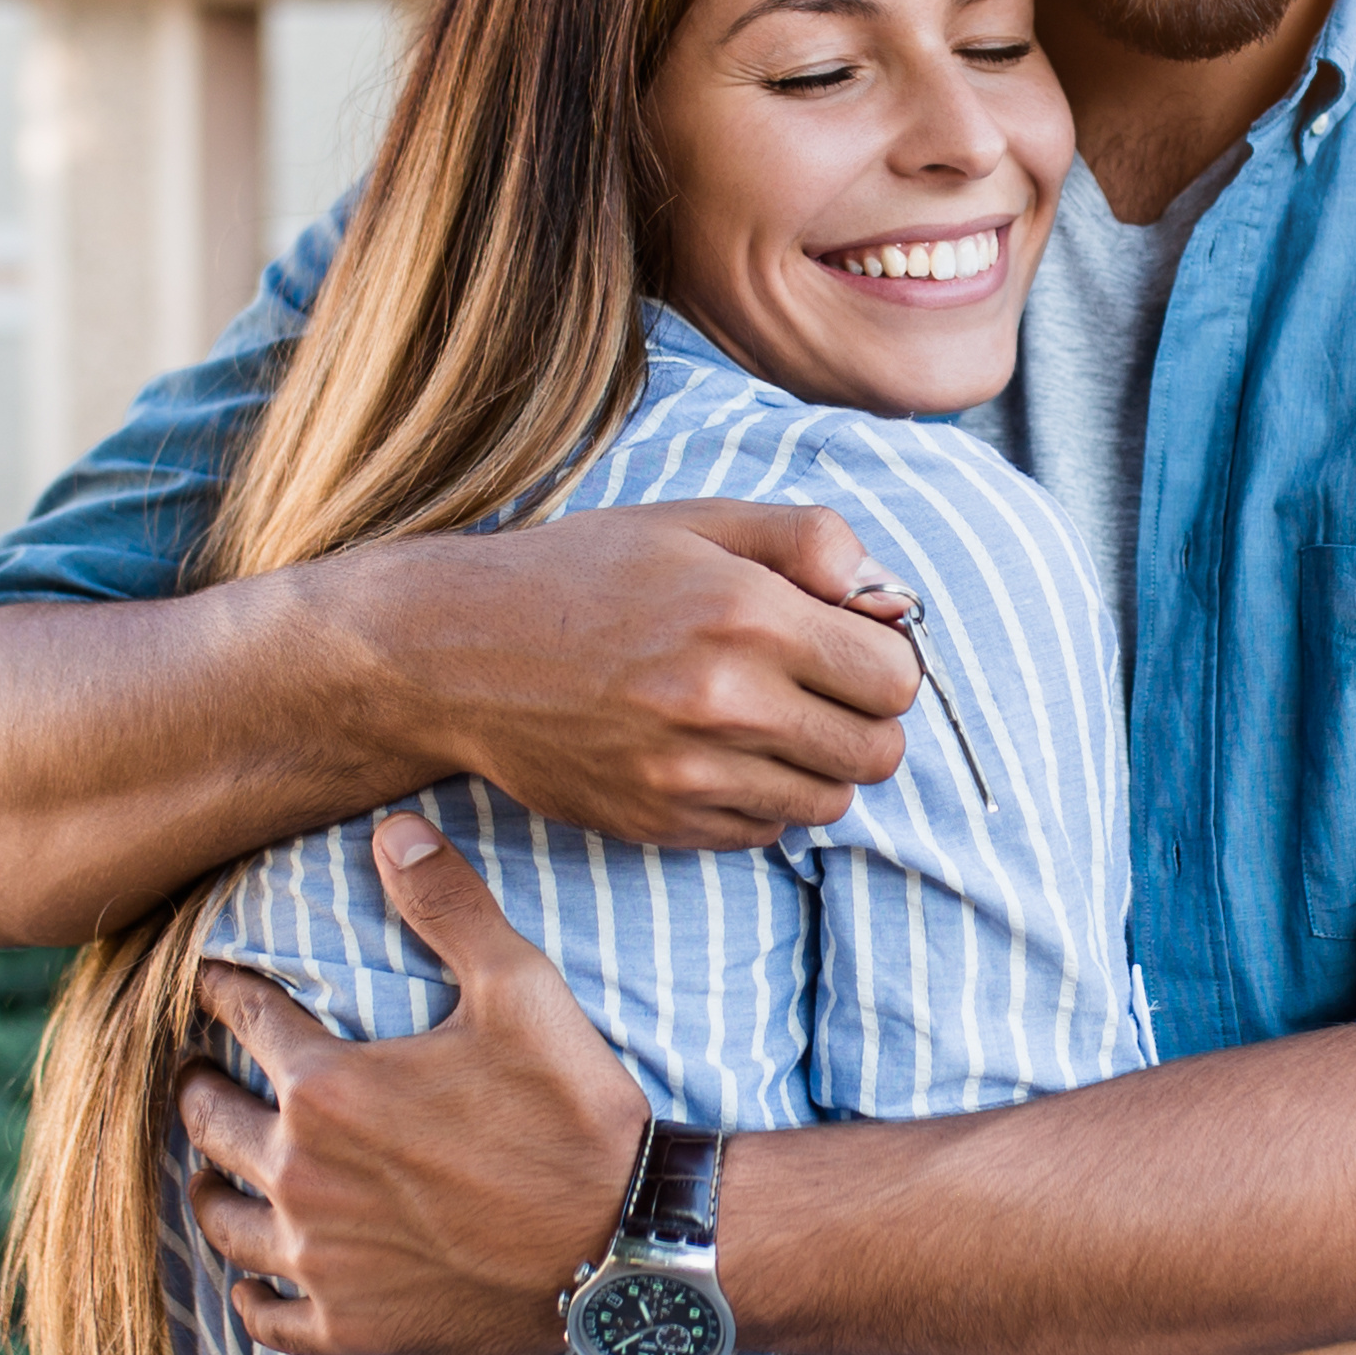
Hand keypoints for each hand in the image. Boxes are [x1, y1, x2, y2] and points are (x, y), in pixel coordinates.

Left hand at [182, 815, 656, 1354]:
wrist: (627, 1244)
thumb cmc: (574, 1113)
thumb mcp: (519, 989)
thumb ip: (447, 906)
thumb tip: (392, 828)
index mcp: (327, 1087)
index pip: (245, 1019)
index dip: (224, 991)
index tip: (212, 981)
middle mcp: (303, 1174)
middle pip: (212, 1122)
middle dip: (198, 1089)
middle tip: (197, 1076)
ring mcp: (321, 1258)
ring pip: (223, 1220)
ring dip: (208, 1186)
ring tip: (208, 1171)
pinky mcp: (352, 1324)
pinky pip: (268, 1316)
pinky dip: (252, 1295)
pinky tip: (253, 1280)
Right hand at [340, 501, 922, 852]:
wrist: (458, 654)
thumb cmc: (583, 576)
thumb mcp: (697, 522)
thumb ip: (811, 542)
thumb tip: (890, 598)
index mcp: (747, 614)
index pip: (897, 676)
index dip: (885, 658)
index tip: (848, 645)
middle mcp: (726, 702)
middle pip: (877, 751)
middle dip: (863, 718)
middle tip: (816, 687)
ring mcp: (691, 776)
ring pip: (830, 803)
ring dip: (816, 766)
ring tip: (765, 720)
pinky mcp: (660, 824)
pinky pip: (765, 832)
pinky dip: (760, 799)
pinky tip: (715, 753)